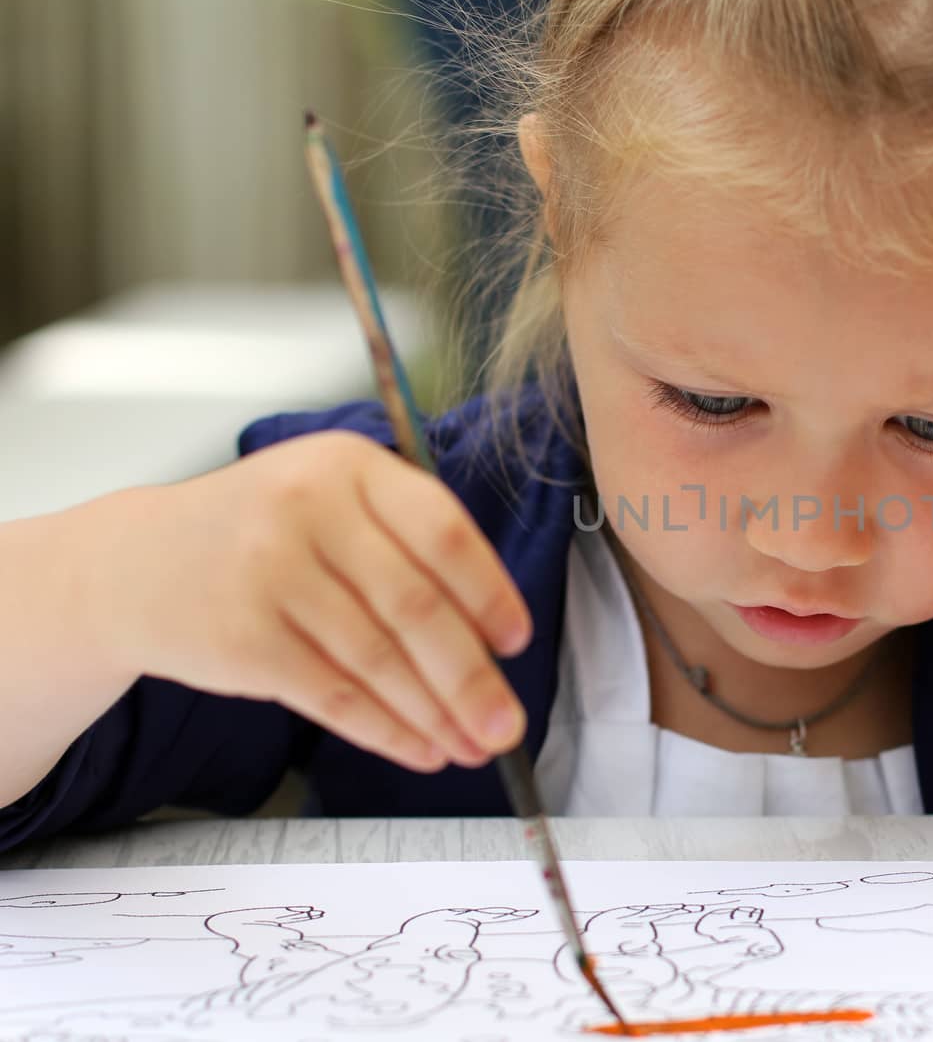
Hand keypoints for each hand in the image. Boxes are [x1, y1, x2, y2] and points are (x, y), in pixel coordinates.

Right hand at [107, 431, 532, 772]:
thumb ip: (405, 543)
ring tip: (472, 745)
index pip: (443, 532)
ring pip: (378, 659)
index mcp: (348, 466)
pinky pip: (333, 695)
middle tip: (507, 724)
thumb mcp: (330, 498)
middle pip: (417, 606)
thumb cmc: (258, 533)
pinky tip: (419, 748)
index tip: (517, 642)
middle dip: (472, 677)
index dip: (490, 594)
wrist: (133, 563)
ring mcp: (268, 572)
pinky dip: (385, 730)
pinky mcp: (241, 638)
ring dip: (435, 714)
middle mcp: (307, 509)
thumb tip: (491, 638)